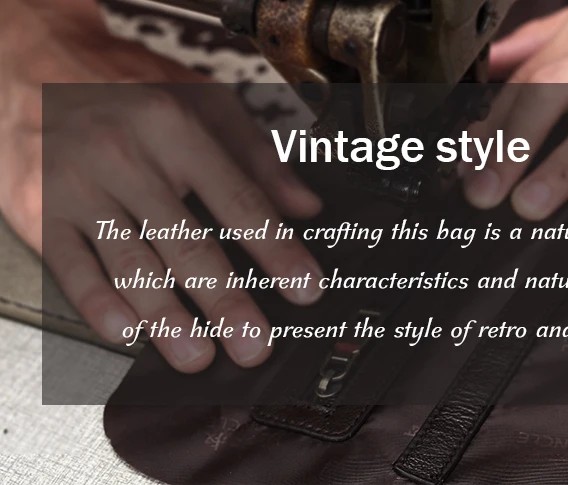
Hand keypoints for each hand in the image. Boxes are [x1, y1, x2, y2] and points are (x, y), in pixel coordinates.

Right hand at [0, 0, 323, 371]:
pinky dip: (99, 302)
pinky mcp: (38, 208)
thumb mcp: (205, 101)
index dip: (277, 251)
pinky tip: (125, 331)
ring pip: (130, 261)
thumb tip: (305, 206)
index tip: (304, 289)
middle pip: (187, 242)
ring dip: (166, 317)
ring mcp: (79, 185)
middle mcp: (128, 157)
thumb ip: (258, 157)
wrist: (36, 59)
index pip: (240, 201)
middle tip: (252, 344)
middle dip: (225, 302)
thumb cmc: (127, 84)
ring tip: (195, 355)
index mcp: (178, 129)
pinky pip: (70, 264)